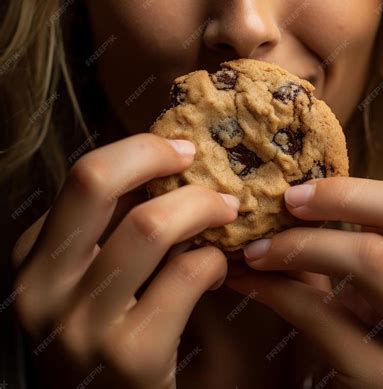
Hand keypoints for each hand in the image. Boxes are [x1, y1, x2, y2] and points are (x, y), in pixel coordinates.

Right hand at [11, 133, 239, 388]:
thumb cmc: (107, 334)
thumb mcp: (88, 275)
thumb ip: (111, 225)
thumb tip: (164, 159)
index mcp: (33, 258)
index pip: (84, 174)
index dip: (139, 151)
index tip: (179, 150)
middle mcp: (43, 287)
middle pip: (94, 178)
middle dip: (155, 154)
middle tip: (197, 160)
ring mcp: (82, 324)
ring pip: (150, 224)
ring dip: (201, 207)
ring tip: (224, 213)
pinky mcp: (131, 356)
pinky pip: (187, 273)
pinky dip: (214, 259)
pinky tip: (216, 269)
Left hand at [225, 176, 382, 387]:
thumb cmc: (356, 334)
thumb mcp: (362, 283)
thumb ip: (343, 237)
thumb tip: (289, 186)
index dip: (349, 191)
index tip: (295, 191)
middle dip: (330, 205)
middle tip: (279, 206)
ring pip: (368, 260)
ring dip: (297, 245)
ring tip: (253, 249)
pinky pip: (324, 316)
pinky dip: (275, 290)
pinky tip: (247, 282)